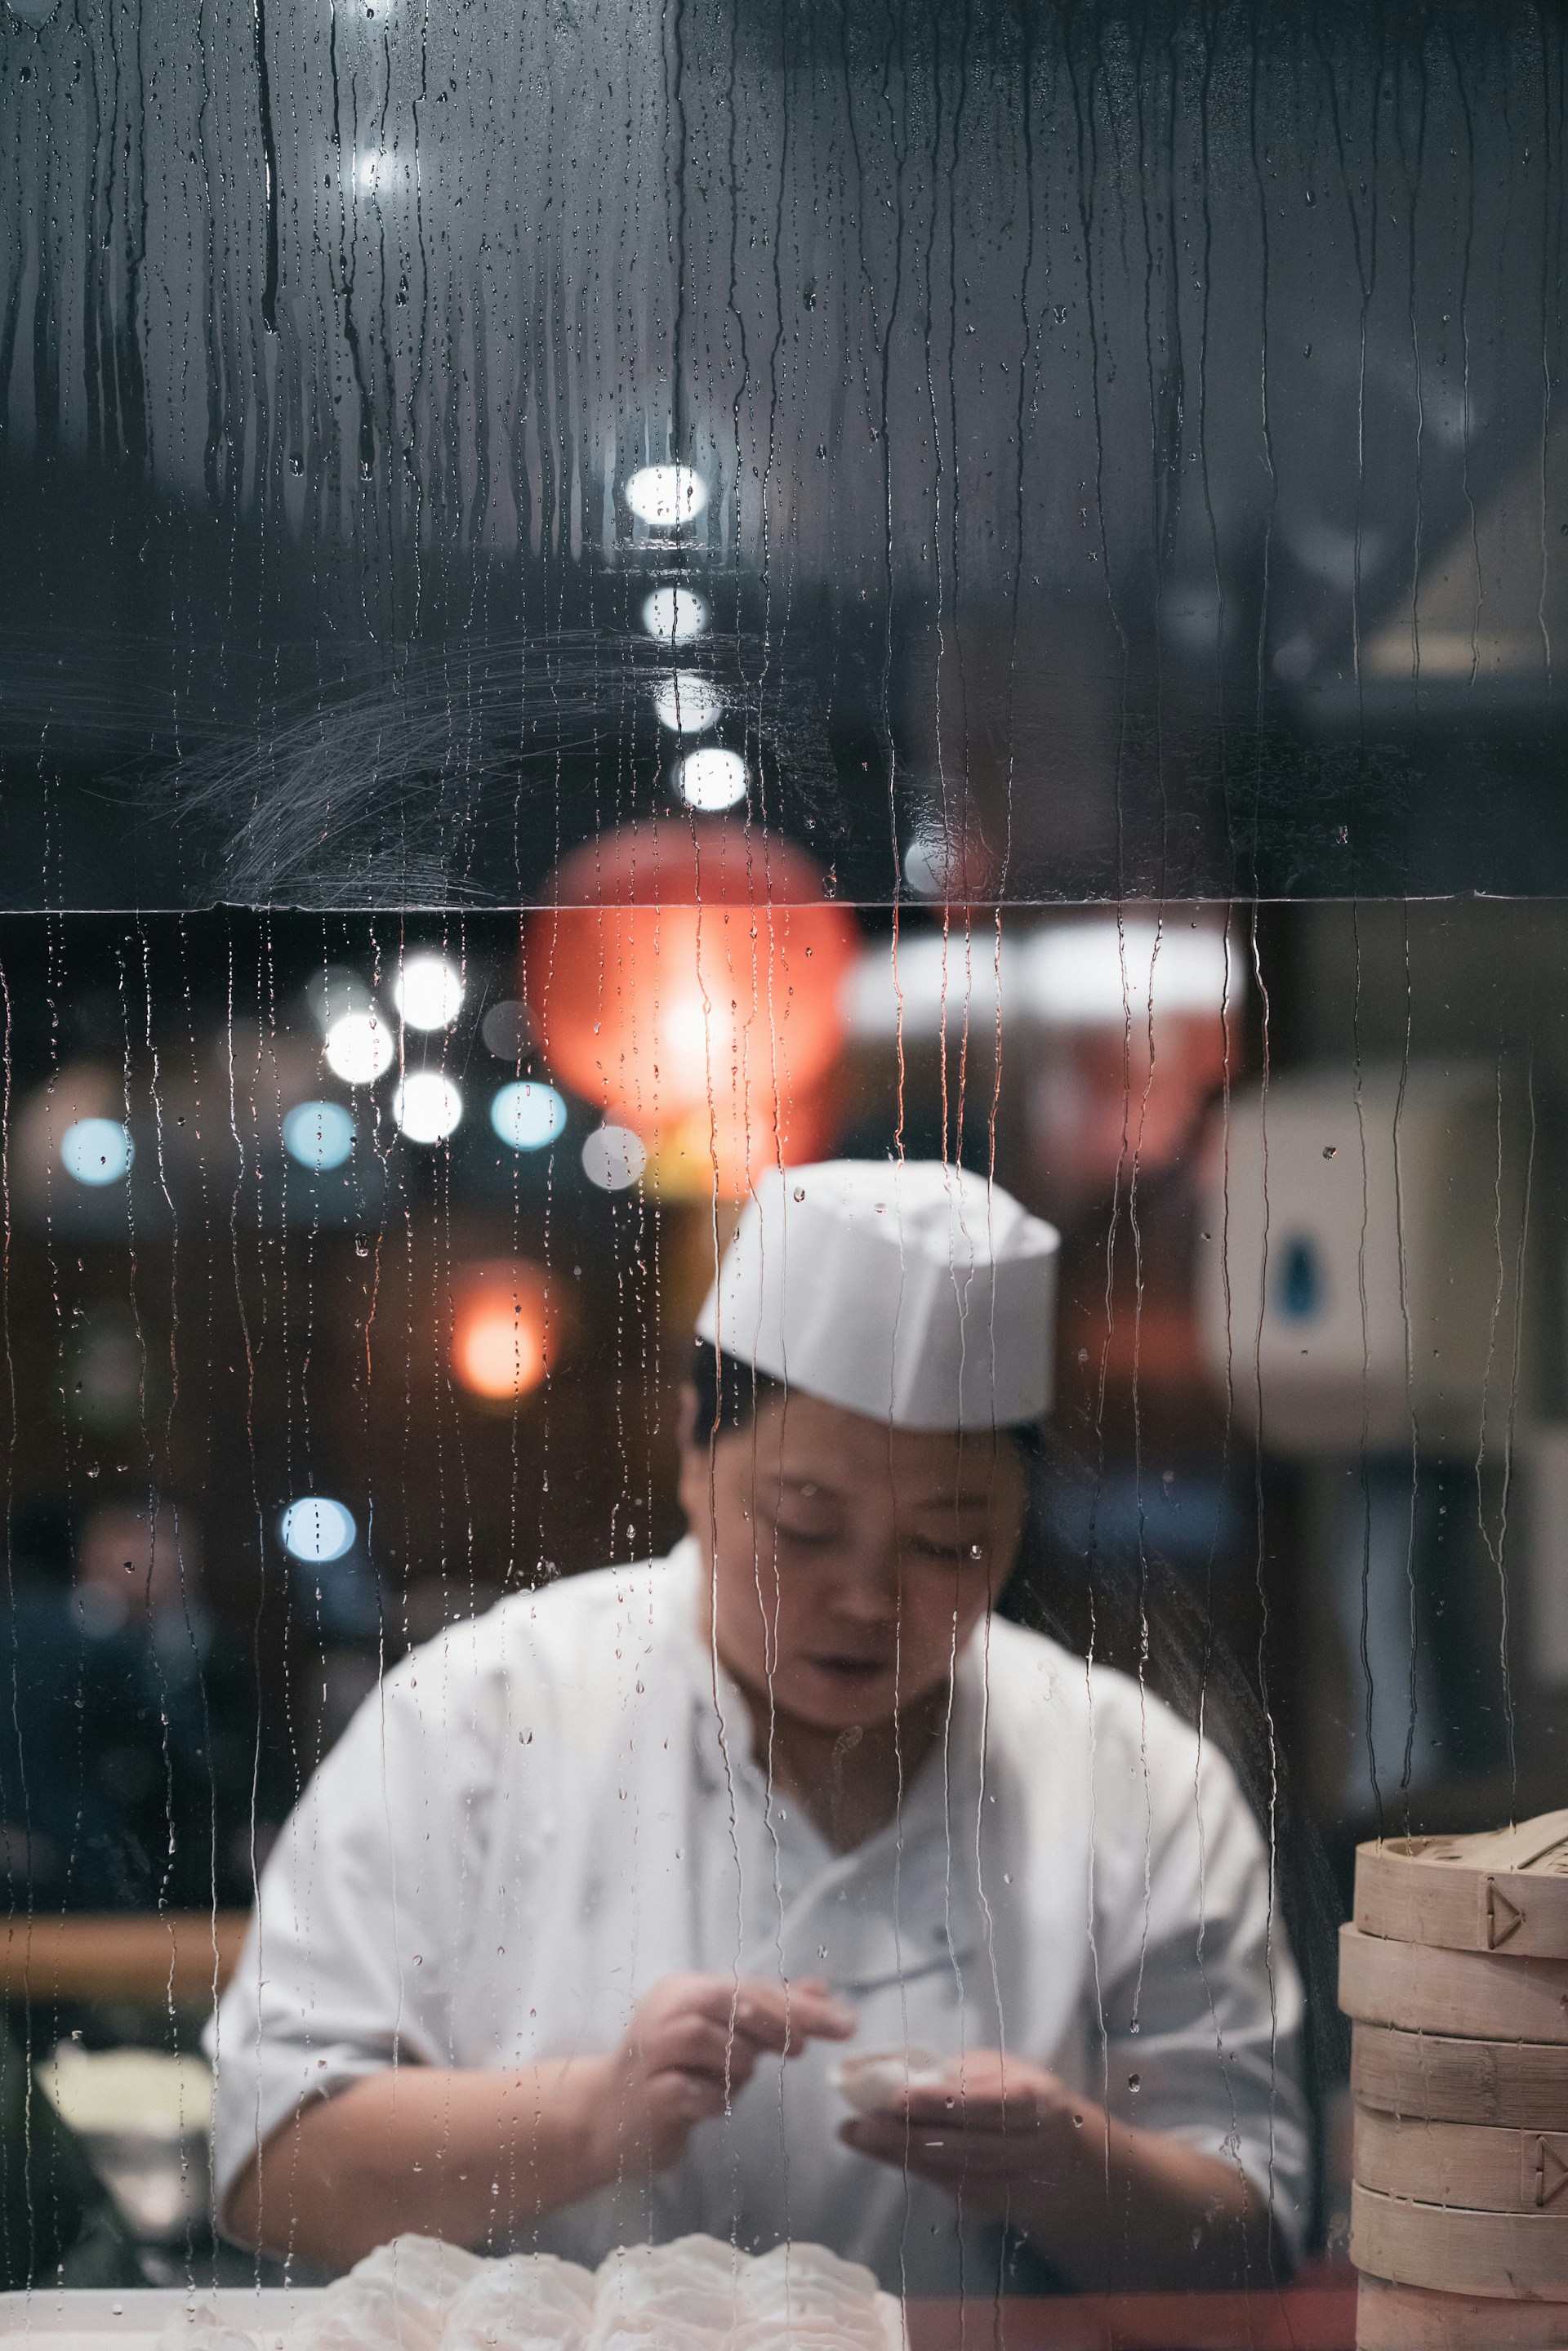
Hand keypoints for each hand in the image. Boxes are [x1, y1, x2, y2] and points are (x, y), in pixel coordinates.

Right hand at [578, 1971, 857, 2184]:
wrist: (606, 2119)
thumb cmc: (673, 2072)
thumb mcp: (721, 2036)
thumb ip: (767, 2011)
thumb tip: (821, 1989)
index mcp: (683, 1989)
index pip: (750, 1987)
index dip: (800, 2004)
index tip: (847, 2023)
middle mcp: (664, 2011)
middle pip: (731, 2001)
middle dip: (777, 2023)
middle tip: (803, 2049)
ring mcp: (650, 2053)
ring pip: (713, 2043)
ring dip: (737, 2067)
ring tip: (730, 2080)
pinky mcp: (647, 2096)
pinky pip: (694, 2092)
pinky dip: (714, 2100)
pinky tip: (711, 2104)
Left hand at [839, 2050, 1091, 2222]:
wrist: (1063, 2157)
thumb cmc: (1021, 2095)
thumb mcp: (1002, 2071)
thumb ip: (960, 2075)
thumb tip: (902, 2073)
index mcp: (1035, 2101)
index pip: (987, 2104)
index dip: (942, 2104)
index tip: (897, 2099)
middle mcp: (1028, 2148)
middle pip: (963, 2146)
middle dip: (908, 2136)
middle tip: (861, 2123)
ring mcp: (1011, 2184)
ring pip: (951, 2171)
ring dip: (899, 2153)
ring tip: (859, 2134)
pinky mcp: (992, 2204)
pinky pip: (946, 2185)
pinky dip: (910, 2166)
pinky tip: (879, 2149)